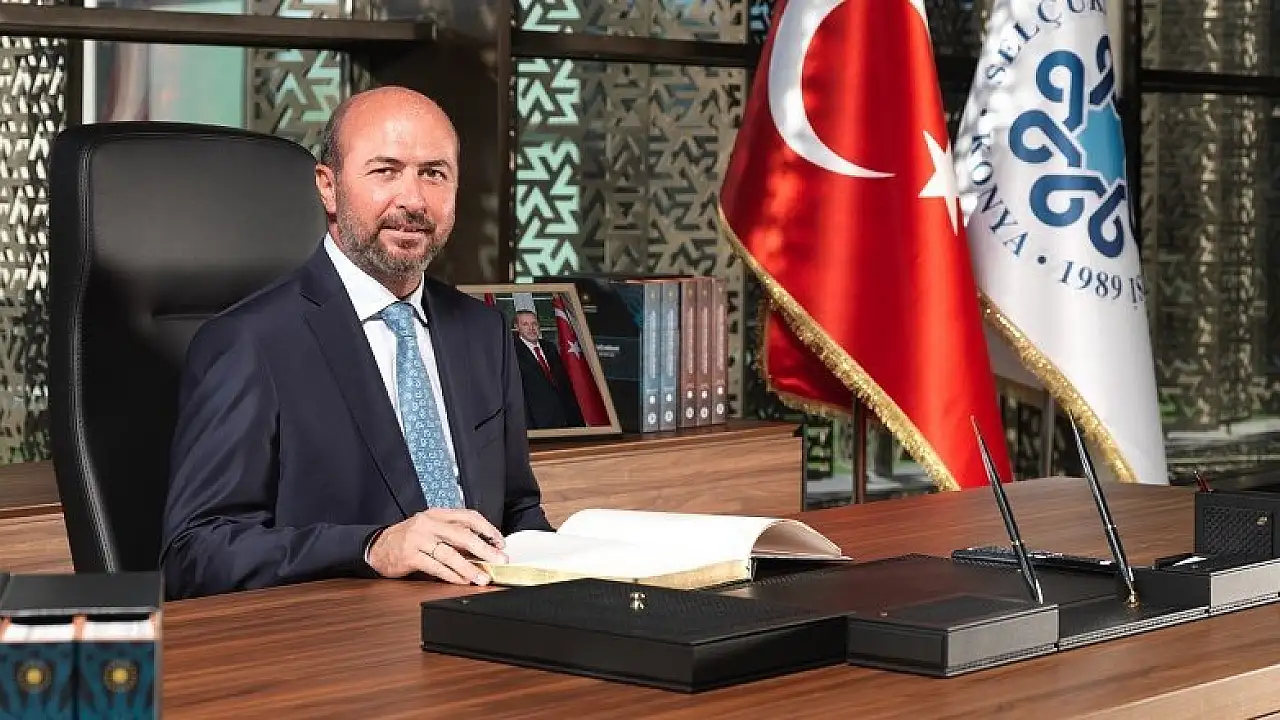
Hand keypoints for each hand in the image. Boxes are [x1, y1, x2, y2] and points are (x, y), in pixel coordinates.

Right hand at [367, 509, 507, 584]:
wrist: (377, 547)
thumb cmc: (409, 539)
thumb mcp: (431, 530)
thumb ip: (453, 536)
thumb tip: (482, 550)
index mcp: (437, 514)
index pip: (468, 516)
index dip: (487, 529)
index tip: (500, 542)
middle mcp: (428, 523)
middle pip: (462, 534)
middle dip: (484, 548)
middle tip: (499, 560)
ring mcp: (418, 538)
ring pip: (450, 553)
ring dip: (469, 567)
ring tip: (482, 577)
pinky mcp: (410, 555)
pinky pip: (435, 566)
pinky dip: (450, 575)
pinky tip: (461, 580)